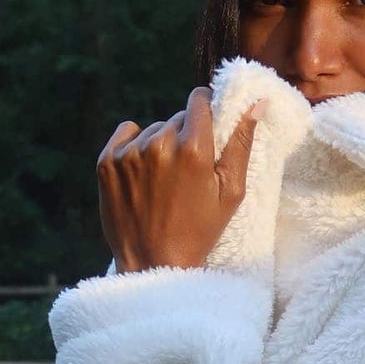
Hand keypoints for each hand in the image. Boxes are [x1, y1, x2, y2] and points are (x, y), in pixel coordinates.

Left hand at [96, 85, 267, 272]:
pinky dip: (134, 146)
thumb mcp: (230, 192)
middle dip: (184, 137)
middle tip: (186, 174)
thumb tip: (257, 103)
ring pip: (153, 130)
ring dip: (159, 146)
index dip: (206, 110)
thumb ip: (241, 144)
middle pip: (177, 119)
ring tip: (163, 183)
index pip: (199, 100)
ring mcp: (130, 153)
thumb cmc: (199, 231)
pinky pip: (126, 134)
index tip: (207, 127)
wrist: (152, 263)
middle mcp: (159, 144)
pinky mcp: (107, 161)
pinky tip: (142, 175)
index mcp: (193, 149)